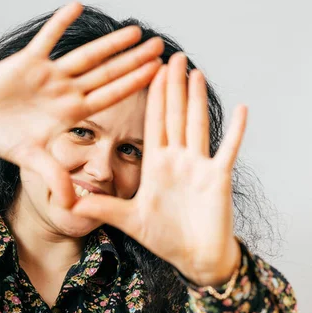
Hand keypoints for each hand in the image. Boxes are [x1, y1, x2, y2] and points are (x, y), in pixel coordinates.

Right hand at [0, 2, 164, 207]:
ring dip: (109, 43)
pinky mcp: (28, 61)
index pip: (111, 95)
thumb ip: (55, 178)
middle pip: (107, 72)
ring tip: (135, 29)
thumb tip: (73, 206)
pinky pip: (47, 39)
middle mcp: (66, 90)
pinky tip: (77, 6)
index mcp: (72, 111)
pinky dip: (60, 23)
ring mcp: (49, 74)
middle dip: (133, 59)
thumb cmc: (4, 140)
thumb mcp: (33, 160)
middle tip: (160, 45)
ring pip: (85, 54)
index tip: (159, 74)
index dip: (134, 84)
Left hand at [71, 53, 247, 282]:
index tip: (149, 70)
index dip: (151, 96)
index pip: (153, 122)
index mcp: (156, 164)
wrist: (194, 258)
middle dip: (172, 85)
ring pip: (197, 124)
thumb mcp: (128, 220)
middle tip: (173, 55)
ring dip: (196, 98)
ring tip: (195, 71)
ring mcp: (199, 165)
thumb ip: (102, 207)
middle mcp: (178, 159)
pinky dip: (236, 130)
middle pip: (174, 114)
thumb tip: (69, 201)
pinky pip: (228, 149)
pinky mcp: (218, 177)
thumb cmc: (165, 237)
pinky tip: (242, 108)